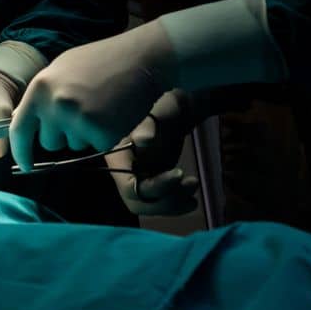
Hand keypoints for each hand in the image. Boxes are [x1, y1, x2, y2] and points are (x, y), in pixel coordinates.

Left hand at [9, 23, 176, 171]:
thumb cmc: (100, 61)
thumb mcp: (61, 70)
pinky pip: (97, 147)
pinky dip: (105, 136)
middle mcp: (56, 107)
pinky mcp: (102, 134)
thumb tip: (21, 120)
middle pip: (49, 143)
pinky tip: (113, 113)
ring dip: (85, 134)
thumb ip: (41, 97)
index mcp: (40, 88)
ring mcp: (79, 121)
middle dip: (63, 134)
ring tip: (100, 105)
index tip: (26, 165)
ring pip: (74, 145)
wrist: (140, 59)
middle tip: (83, 109)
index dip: (21, 151)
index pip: (19, 130)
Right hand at [107, 89, 201, 215]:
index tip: (178, 174)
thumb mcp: (157, 110)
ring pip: (149, 204)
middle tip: (190, 184)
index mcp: (116, 154)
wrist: (177, 111)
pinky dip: (175, 203)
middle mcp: (123, 170)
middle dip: (165, 200)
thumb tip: (143, 140)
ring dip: (173, 203)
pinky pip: (158, 201)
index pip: (128, 185)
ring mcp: (137, 177)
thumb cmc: (164, 105)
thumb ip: (148, 125)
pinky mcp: (150, 182)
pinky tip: (191, 199)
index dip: (152, 187)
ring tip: (194, 186)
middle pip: (137, 200)